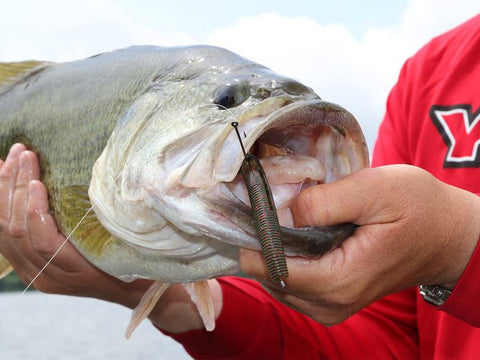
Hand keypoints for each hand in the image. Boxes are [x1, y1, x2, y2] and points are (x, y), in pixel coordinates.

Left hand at [0, 144, 220, 332]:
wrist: (133, 292)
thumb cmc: (136, 267)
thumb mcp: (128, 245)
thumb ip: (111, 226)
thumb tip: (110, 183)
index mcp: (75, 272)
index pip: (43, 242)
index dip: (35, 211)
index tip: (37, 181)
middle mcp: (49, 277)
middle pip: (18, 232)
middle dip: (14, 188)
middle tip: (21, 154)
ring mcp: (36, 274)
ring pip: (7, 232)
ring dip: (5, 192)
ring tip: (8, 160)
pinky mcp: (29, 267)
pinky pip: (6, 237)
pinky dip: (3, 208)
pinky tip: (5, 184)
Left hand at [240, 165, 479, 325]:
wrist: (445, 235)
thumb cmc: (417, 208)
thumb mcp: (375, 190)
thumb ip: (326, 202)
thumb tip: (284, 213)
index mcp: (340, 281)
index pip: (271, 268)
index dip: (256, 237)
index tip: (255, 208)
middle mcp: (331, 304)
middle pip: (268, 277)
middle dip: (261, 242)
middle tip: (268, 207)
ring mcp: (331, 306)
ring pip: (275, 282)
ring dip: (272, 250)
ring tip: (284, 218)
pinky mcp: (332, 300)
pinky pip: (290, 284)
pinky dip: (285, 259)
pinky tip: (296, 235)